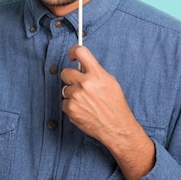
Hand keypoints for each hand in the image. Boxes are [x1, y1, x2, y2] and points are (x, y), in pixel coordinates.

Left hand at [61, 45, 153, 179]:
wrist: (117, 128)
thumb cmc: (115, 105)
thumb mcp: (110, 83)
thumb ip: (95, 72)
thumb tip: (81, 65)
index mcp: (97, 75)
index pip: (81, 52)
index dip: (73, 51)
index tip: (72, 56)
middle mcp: (85, 84)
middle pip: (65, 72)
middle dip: (71, 78)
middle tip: (79, 85)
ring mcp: (76, 96)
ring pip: (64, 89)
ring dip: (72, 93)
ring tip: (86, 101)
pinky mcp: (70, 108)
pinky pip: (64, 102)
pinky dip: (71, 106)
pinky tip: (83, 109)